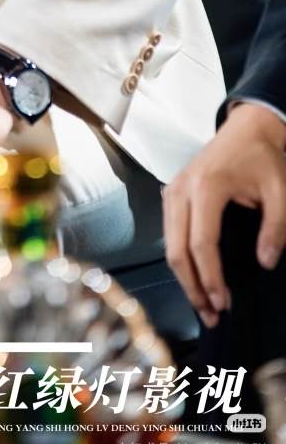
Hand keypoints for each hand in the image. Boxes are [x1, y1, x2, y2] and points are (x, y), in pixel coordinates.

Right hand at [162, 101, 285, 327]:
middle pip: (176, 248)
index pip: (201, 242)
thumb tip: (265, 263)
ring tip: (203, 305)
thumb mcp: (281, 190)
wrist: (247, 128)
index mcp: (207, 186)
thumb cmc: (264, 157)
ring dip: (184, 277)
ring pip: (168, 243)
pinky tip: (195, 279)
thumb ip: (276, 227)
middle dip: (192, 286)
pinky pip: (169, 233)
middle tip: (211, 315)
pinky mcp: (172, 193)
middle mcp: (181, 189)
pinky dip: (180, 260)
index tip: (224, 303)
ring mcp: (172, 190)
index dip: (211, 277)